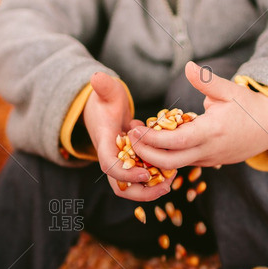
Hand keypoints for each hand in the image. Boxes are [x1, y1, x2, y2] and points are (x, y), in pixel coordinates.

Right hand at [84, 73, 174, 200]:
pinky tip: (171, 172)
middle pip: (120, 185)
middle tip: (165, 186)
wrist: (101, 109)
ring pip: (131, 186)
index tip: (145, 172)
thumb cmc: (105, 99)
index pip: (109, 164)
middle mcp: (111, 156)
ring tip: (171, 180)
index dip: (126, 172)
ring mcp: (120, 162)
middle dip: (141, 191)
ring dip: (150, 188)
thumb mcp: (106, 91)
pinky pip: (140, 178)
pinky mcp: (130, 163)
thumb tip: (96, 77)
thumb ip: (104, 86)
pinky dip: (154, 179)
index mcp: (104, 141)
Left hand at [127, 62, 267, 168]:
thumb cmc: (249, 106)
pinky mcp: (208, 162)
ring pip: (175, 165)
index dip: (152, 139)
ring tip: (136, 140)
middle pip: (170, 161)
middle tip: (128, 137)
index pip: (176, 141)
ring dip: (153, 156)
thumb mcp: (230, 89)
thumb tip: (188, 66)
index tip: (135, 130)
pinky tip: (151, 145)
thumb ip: (206, 81)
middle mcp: (208, 150)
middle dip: (145, 153)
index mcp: (212, 132)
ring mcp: (209, 159)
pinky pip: (183, 163)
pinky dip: (165, 157)